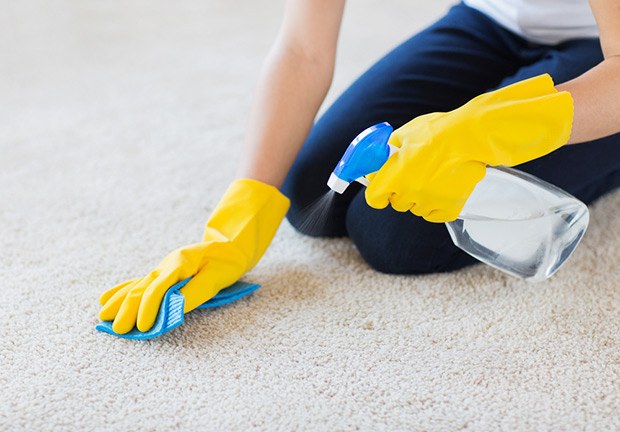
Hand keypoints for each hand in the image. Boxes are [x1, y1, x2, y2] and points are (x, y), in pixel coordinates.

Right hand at [98, 179, 289, 333]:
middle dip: (128, 310)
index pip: (158, 288)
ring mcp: (162, 268)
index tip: (144, 327)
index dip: (149, 308)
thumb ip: (196, 292)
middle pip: (142, 288)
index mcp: (179, 264)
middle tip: (118, 330)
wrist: (229, 246)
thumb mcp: (217, 277)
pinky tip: (107, 298)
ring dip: (120, 302)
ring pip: (136, 286)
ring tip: (103, 317)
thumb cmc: (226, 262)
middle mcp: (166, 265)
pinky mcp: (164, 273)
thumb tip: (174, 309)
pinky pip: (138, 283)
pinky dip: (122, 291)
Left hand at [365, 74, 573, 221]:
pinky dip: (435, 205)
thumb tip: (376, 161)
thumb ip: (386, 151)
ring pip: (416, 208)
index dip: (377, 192)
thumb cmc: (437, 132)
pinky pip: (434, 215)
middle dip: (400, 191)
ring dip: (419, 197)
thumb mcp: (404, 134)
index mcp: (394, 176)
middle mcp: (409, 193)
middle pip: (396, 203)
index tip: (382, 187)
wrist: (469, 136)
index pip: (374, 199)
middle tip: (412, 175)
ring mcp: (429, 202)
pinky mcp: (449, 208)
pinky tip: (441, 189)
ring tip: (432, 177)